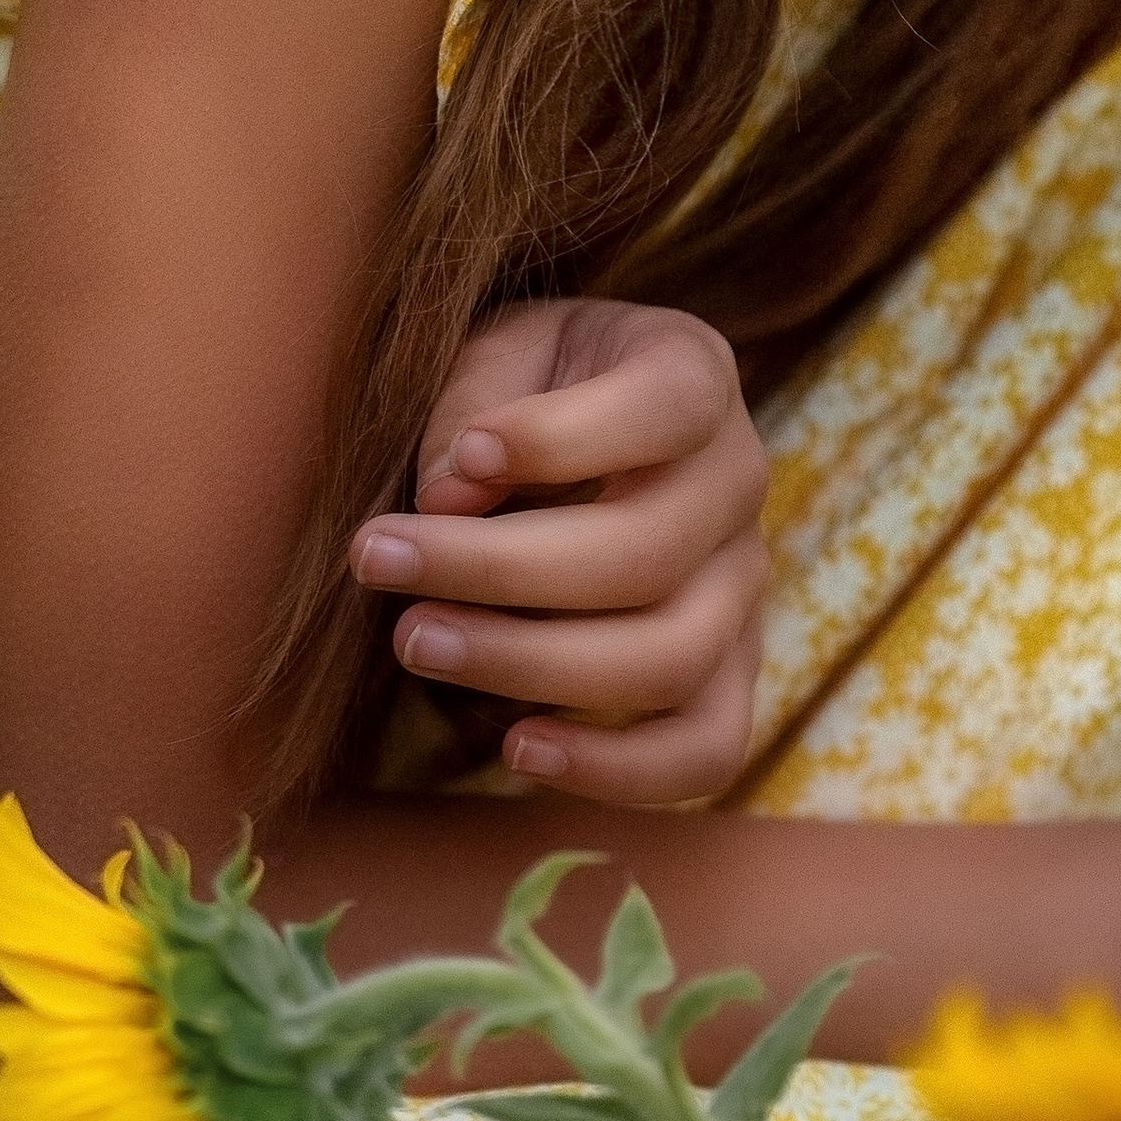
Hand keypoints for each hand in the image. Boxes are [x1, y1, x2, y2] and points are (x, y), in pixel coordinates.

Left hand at [348, 299, 768, 804]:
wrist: (572, 431)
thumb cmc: (524, 386)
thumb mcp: (495, 352)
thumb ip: (473, 405)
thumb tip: (449, 500)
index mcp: (695, 376)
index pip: (667, 407)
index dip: (564, 438)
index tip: (460, 454)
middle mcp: (739, 483)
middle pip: (646, 553)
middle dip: (498, 568)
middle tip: (378, 558)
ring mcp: (742, 588)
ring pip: (669, 657)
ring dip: (530, 663)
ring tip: (415, 639)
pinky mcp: (727, 674)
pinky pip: (706, 749)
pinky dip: (619, 768)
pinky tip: (517, 746)